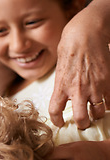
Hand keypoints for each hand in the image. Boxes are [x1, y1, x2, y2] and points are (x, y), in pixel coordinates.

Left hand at [49, 0, 109, 128]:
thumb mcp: (60, 68)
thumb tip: (64, 96)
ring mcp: (95, 87)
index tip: (60, 123)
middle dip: (83, 124)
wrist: (86, 35)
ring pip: (99, 113)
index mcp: (61, 86)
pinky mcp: (108, 82)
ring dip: (98, 114)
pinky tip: (106, 100)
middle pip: (81, 119)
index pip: (55, 111)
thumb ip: (63, 84)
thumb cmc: (69, 48)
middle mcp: (77, 90)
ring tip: (96, 112)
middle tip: (83, 123)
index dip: (57, 121)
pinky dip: (109, 103)